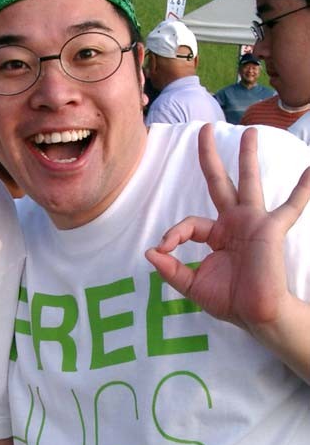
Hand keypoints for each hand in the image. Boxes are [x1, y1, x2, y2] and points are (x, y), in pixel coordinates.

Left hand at [146, 124, 309, 330]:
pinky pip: (291, 207)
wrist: (257, 315)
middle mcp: (234, 223)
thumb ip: (171, 269)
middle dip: (211, 156)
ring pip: (249, 182)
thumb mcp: (192, 285)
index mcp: (217, 235)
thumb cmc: (230, 300)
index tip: (164, 249)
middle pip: (219, 182)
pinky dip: (303, 190)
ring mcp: (253, 223)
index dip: (174, 234)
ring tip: (252, 131)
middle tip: (204, 129)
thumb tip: (150, 252)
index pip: (190, 224)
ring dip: (249, 156)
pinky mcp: (270, 229)